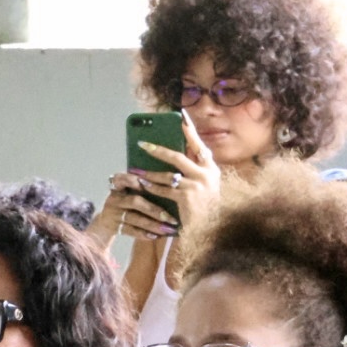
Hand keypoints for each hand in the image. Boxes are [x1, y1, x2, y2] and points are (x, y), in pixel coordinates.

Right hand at [92, 180, 179, 245]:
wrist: (104, 224)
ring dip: (153, 225)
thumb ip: (143, 188)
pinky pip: (129, 230)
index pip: (125, 178)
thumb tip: (171, 186)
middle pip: (135, 201)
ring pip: (134, 218)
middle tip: (172, 218)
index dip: (135, 181)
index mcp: (118, 185)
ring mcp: (112, 213)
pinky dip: (143, 234)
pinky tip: (156, 236)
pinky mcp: (111, 226)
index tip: (153, 184)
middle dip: (155, 210)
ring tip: (168, 229)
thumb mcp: (128, 193)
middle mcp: (114, 198)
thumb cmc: (125, 205)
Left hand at [128, 115, 220, 232]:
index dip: (190, 130)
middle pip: (178, 156)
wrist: (209, 231)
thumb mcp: (204, 186)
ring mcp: (197, 186)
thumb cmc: (204, 208)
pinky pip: (164, 190)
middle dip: (158, 150)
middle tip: (142, 144)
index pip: (199, 145)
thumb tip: (172, 153)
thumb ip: (193, 170)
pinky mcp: (187, 198)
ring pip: (167, 175)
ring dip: (149, 172)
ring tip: (135, 170)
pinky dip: (152, 187)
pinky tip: (142, 184)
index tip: (181, 116)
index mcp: (212, 169)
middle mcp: (207, 175)